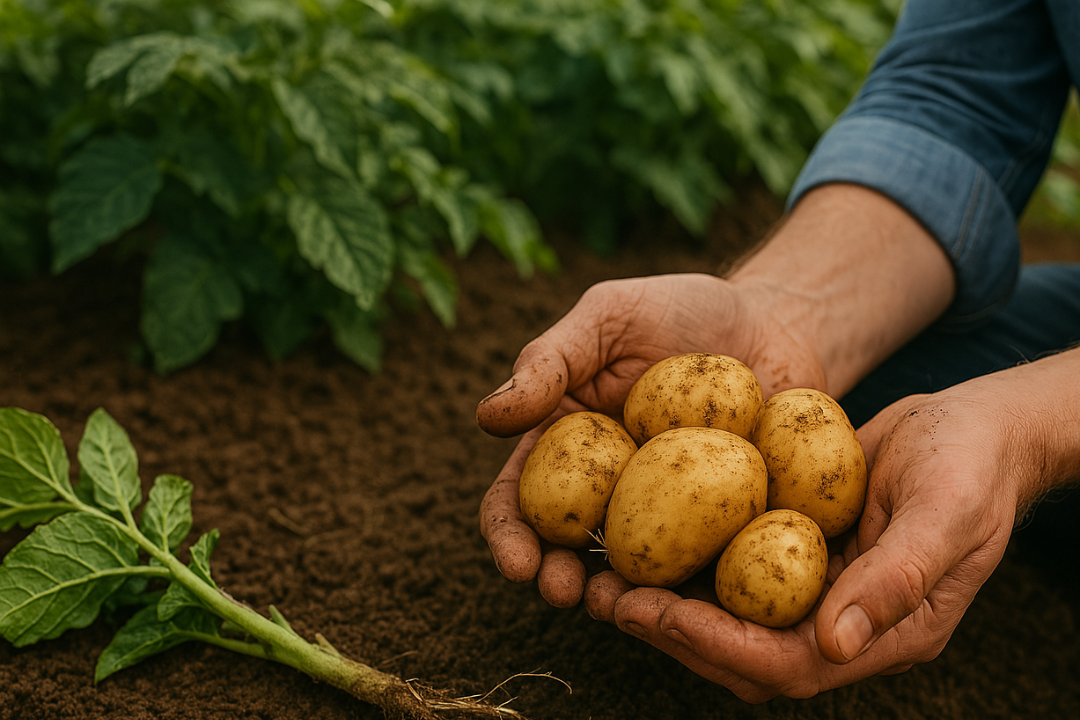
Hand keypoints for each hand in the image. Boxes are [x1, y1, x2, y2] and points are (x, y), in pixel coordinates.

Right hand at [477, 273, 827, 605]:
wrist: (775, 321)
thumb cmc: (680, 310)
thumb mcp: (608, 317)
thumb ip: (550, 360)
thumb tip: (488, 417)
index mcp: (564, 447)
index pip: (518, 499)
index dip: (508, 534)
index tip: (517, 561)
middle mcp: (606, 490)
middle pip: (565, 550)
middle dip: (555, 579)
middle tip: (565, 592)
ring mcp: (666, 516)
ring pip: (630, 573)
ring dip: (617, 599)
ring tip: (621, 606)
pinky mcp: (722, 527)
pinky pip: (705, 565)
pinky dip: (694, 589)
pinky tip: (697, 598)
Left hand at [586, 382, 1022, 699]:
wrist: (972, 426)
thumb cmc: (971, 466)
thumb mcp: (945, 513)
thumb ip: (896, 579)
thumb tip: (836, 644)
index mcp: (882, 634)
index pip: (785, 664)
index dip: (716, 645)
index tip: (655, 611)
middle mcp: (840, 622)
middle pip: (742, 652)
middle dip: (673, 632)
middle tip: (610, 599)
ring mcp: (815, 589)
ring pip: (729, 617)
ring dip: (668, 603)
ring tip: (608, 578)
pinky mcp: (796, 551)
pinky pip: (734, 570)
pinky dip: (689, 564)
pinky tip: (645, 537)